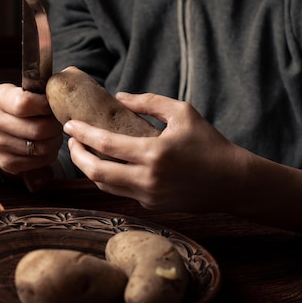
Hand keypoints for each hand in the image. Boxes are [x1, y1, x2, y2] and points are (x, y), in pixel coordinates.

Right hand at [0, 83, 62, 173]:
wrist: (8, 128)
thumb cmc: (28, 104)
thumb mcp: (32, 88)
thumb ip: (50, 81)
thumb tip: (69, 75)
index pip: (25, 103)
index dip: (47, 106)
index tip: (55, 106)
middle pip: (36, 129)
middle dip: (55, 127)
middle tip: (60, 123)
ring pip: (39, 148)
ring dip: (54, 142)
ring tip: (54, 134)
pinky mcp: (4, 162)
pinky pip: (36, 162)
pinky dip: (47, 155)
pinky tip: (46, 146)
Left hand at [64, 92, 240, 212]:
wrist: (232, 182)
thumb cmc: (209, 142)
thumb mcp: (182, 112)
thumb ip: (148, 102)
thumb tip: (119, 97)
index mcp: (153, 153)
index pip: (105, 144)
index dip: (82, 134)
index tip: (69, 125)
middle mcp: (147, 178)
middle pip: (96, 172)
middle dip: (77, 156)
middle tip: (71, 142)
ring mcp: (148, 195)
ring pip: (105, 185)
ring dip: (90, 169)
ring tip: (85, 152)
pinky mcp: (152, 205)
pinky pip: (122, 190)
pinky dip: (110, 177)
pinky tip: (108, 164)